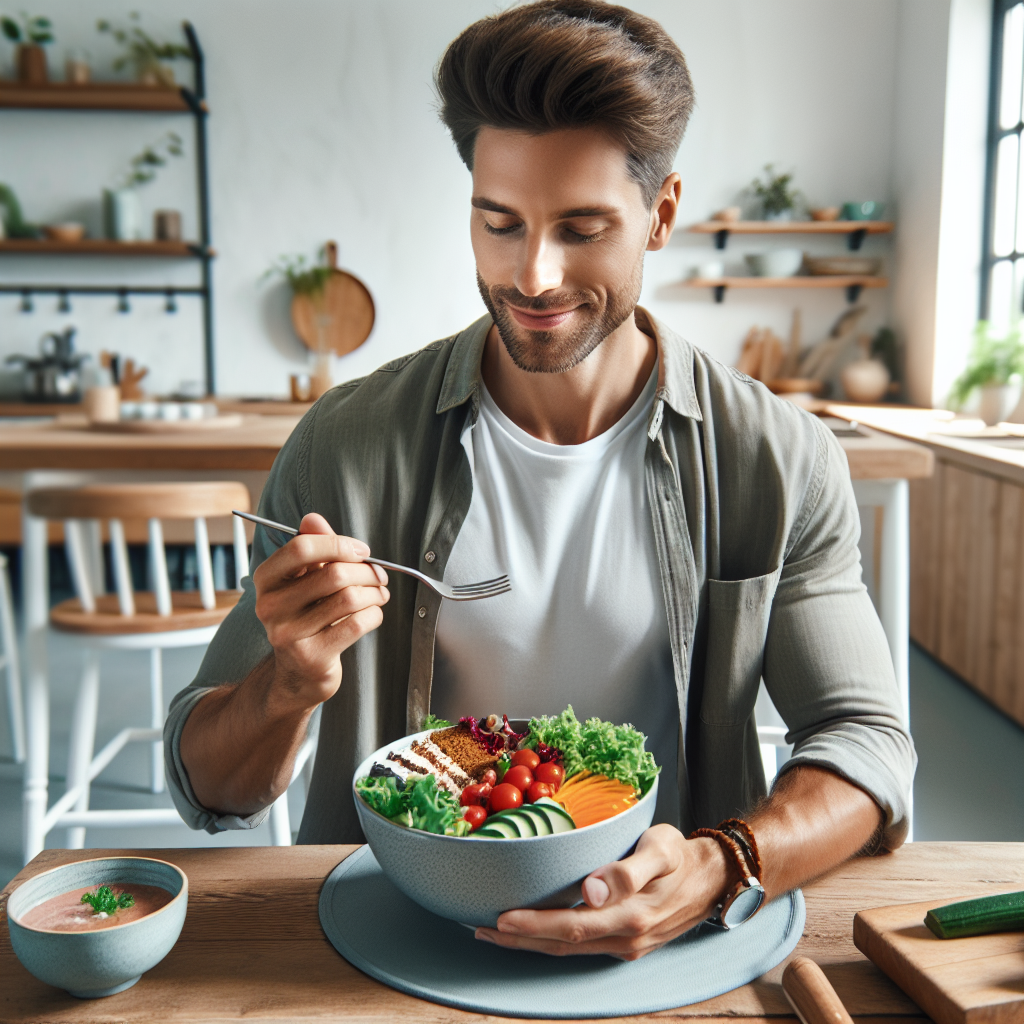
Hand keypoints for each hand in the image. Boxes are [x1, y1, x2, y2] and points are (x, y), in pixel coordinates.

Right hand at [253, 512, 388, 709]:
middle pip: (334, 574)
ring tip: (380, 594)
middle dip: (367, 571)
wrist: (297, 672)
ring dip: (375, 593)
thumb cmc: (306, 615)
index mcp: (266, 580)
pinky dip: (374, 614)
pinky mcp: (312, 657)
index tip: (361, 550)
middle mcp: (270, 606)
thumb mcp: (304, 579)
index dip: (338, 543)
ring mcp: (289, 634)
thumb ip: (312, 547)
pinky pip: (357, 624)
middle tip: (379, 575)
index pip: (301, 547)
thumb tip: (312, 518)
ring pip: (349, 598)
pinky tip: (373, 614)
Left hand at [475, 825, 733, 959]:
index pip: (572, 925)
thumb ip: (628, 870)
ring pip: (569, 948)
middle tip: (481, 927)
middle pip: (563, 944)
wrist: (712, 878)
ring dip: (531, 943)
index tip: (500, 916)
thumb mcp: (661, 850)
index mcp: (631, 916)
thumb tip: (592, 890)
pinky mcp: (626, 941)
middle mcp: (626, 937)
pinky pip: (581, 946)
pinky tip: (533, 931)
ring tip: (495, 931)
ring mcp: (626, 944)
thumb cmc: (681, 855)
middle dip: (520, 938)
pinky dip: (552, 940)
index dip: (534, 924)